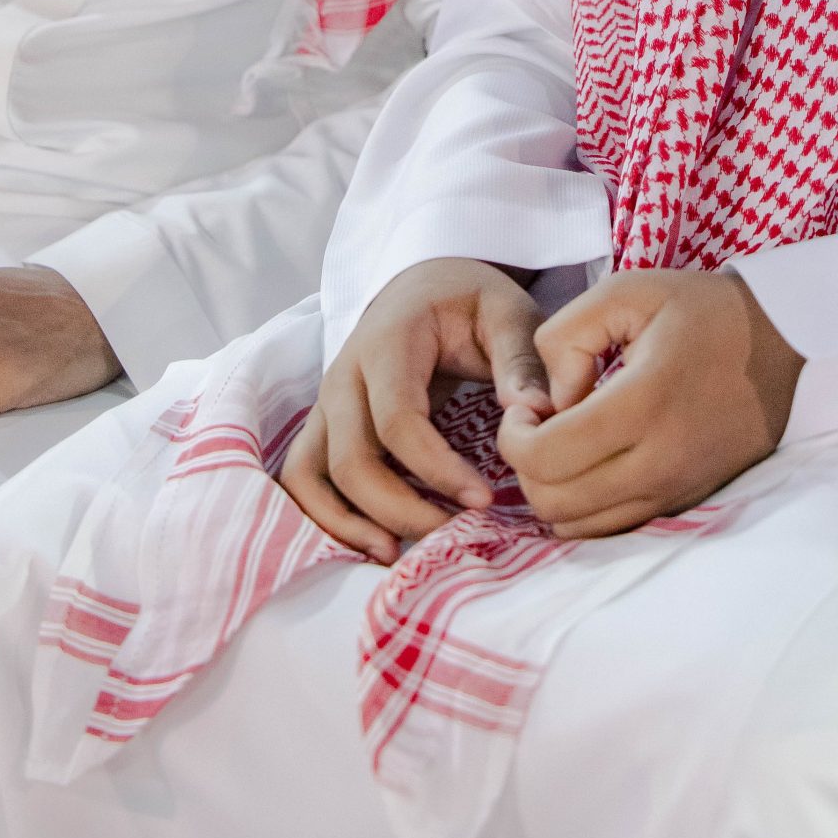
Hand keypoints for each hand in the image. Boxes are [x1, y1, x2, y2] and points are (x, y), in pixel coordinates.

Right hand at [279, 258, 550, 564]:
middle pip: (350, 458)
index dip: (436, 468)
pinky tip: (374, 542)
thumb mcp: (508, 312)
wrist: (426, 284)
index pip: (397, 420)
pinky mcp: (323, 426)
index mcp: (387, 342)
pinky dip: (325, 517)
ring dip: (350, 523)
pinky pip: (302, 479)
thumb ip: (521, 360)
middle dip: (398, 508)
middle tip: (452, 535)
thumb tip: (535, 414)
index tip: (483, 499)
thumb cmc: (471, 301)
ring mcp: (325, 402)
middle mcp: (344, 374)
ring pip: (312, 475)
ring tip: (400, 554)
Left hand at [497, 267, 803, 539]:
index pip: (546, 458)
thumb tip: (546, 400)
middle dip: (527, 466)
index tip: (527, 407)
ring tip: (567, 443)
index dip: (513, 437)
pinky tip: (593, 465)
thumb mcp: (627, 291)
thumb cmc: (701, 310)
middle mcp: (661, 462)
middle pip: (554, 503)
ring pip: (578, 528)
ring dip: (554, 491)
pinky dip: (586, 508)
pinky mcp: (687, 504)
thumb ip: (564, 336)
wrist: (784, 342)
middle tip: (541, 424)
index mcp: (643, 404)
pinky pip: (612, 531)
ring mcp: (676, 491)